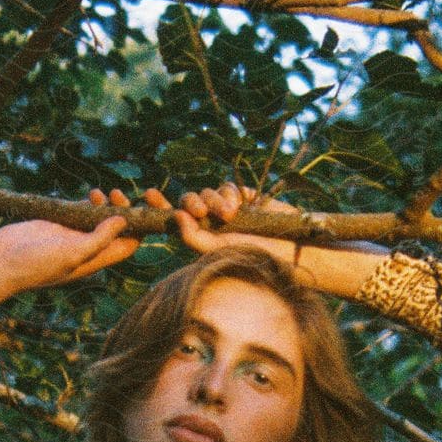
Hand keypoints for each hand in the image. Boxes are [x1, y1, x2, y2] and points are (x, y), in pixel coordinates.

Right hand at [0, 188, 140, 294]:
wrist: (0, 262)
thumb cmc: (34, 264)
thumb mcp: (71, 253)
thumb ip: (98, 239)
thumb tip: (124, 222)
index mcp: (95, 260)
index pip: (129, 244)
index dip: (139, 227)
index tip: (140, 207)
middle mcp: (88, 249)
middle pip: (117, 230)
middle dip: (124, 211)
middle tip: (117, 193)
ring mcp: (73, 236)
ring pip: (99, 219)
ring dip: (106, 205)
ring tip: (103, 192)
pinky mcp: (58, 225)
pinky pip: (80, 212)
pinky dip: (88, 202)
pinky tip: (89, 193)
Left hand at [149, 179, 303, 260]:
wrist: (291, 246)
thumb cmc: (255, 255)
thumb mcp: (220, 250)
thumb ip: (195, 238)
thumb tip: (176, 217)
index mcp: (201, 238)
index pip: (175, 219)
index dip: (160, 206)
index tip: (150, 194)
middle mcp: (211, 222)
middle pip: (190, 200)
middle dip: (193, 201)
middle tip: (201, 211)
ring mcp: (227, 208)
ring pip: (208, 192)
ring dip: (215, 199)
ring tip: (230, 214)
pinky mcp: (243, 197)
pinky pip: (227, 186)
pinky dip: (229, 192)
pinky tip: (240, 203)